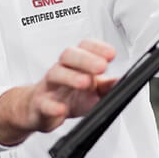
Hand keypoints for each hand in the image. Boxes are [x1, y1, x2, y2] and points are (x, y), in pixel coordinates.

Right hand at [0, 39, 116, 145]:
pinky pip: (44, 103)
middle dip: (86, 59)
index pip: (84, 47)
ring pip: (55, 74)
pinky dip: (52, 107)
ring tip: (86, 83)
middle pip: (68, 56)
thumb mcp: (91, 91)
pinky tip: (61, 110)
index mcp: (75, 64)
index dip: (97, 47)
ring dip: (71, 77)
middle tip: (102, 66)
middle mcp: (61, 70)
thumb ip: (107, 86)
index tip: (111, 54)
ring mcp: (49, 86)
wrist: (37, 110)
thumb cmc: (67, 95)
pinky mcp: (40, 105)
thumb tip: (122, 81)